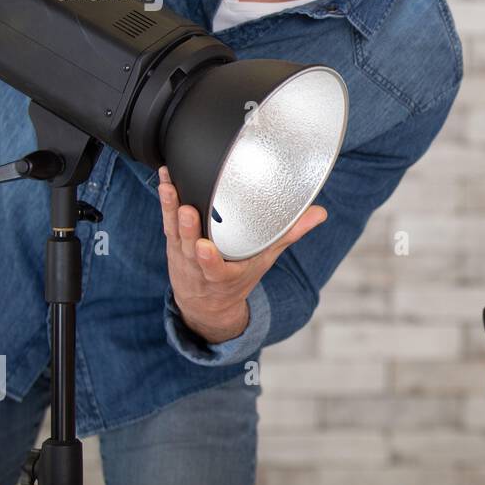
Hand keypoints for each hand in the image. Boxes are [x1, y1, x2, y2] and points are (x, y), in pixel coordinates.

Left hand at [157, 164, 326, 343]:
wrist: (206, 304)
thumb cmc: (237, 278)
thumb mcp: (264, 261)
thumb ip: (288, 234)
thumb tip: (319, 213)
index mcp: (224, 276)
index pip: (215, 270)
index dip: (208, 260)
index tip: (204, 249)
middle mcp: (200, 267)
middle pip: (190, 248)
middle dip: (187, 230)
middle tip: (187, 210)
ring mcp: (183, 254)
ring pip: (174, 232)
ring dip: (171, 209)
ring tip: (170, 188)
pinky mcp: (172, 241)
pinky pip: (166, 221)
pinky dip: (165, 201)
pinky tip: (164, 180)